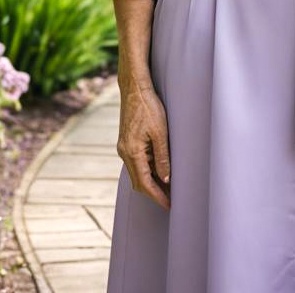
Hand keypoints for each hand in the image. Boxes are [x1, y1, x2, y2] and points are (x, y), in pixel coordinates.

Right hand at [117, 82, 170, 209]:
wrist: (134, 88)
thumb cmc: (149, 106)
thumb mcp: (160, 132)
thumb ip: (162, 156)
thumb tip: (166, 179)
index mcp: (132, 152)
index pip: (144, 183)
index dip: (157, 196)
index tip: (169, 205)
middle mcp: (124, 153)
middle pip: (138, 182)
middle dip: (154, 193)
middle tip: (170, 200)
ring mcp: (124, 147)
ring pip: (136, 173)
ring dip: (151, 181)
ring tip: (168, 187)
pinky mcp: (126, 142)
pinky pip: (136, 162)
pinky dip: (147, 170)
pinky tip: (159, 170)